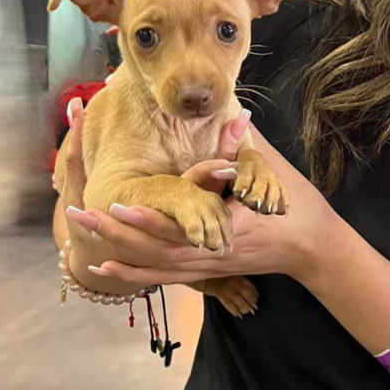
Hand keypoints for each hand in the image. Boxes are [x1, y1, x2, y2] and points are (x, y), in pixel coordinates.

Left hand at [74, 121, 341, 288]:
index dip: (149, 218)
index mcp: (226, 226)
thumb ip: (244, 149)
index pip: (181, 226)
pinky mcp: (204, 272)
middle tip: (80, 216)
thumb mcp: (269, 177)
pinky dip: (132, 273)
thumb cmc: (293, 211)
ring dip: (116, 250)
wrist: (309, 248)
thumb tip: (235, 113)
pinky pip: (162, 276)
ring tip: (82, 235)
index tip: (119, 203)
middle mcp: (211, 252)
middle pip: (155, 249)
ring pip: (153, 265)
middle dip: (116, 233)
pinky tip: (104, 267)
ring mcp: (206, 266)